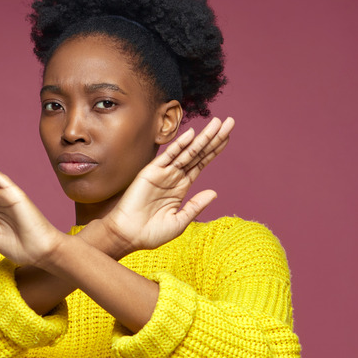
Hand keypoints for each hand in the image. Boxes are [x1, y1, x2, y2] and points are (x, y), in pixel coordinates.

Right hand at [101, 117, 233, 253]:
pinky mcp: (150, 173)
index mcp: (182, 187)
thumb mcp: (179, 222)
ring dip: (202, 137)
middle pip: (198, 153)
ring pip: (187, 151)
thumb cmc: (151, 233)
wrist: (128, 236)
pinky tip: (191, 134)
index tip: (228, 136)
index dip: (215, 149)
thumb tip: (214, 192)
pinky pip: (167, 156)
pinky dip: (179, 145)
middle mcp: (174, 177)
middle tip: (230, 122)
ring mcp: (163, 173)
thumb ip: (196, 206)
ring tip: (216, 122)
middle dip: (214, 137)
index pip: (202, 163)